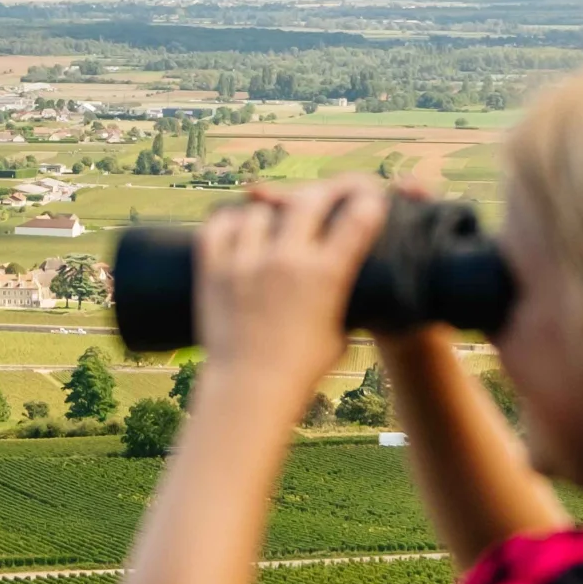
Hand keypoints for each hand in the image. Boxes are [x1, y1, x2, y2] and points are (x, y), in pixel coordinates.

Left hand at [192, 175, 388, 404]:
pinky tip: (239, 223)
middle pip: (309, 200)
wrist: (247, 391)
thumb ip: (341, 300)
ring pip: (261, 210)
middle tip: (328, 196)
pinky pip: (219, 225)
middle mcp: (286, 261)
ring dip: (274, 211)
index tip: (369, 199)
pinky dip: (231, 220)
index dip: (368, 202)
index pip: (357, 218)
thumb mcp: (337, 333)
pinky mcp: (213, 269)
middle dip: (325, 192)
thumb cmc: (300, 370)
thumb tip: (345, 277)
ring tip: (279, 219)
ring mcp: (246, 262)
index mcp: (324, 276)